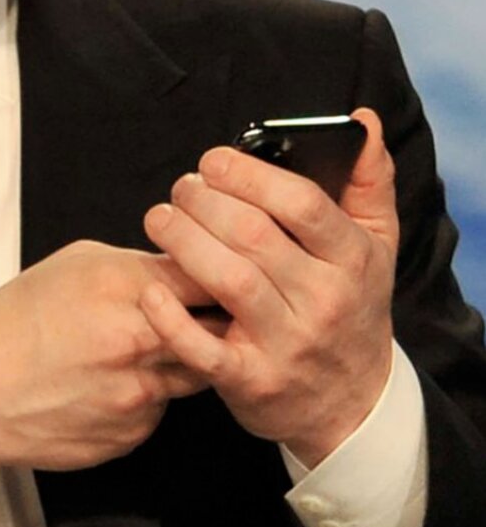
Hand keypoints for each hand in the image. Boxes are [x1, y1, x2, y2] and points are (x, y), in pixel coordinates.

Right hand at [0, 239, 216, 472]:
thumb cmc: (17, 320)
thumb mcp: (75, 264)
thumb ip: (137, 266)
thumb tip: (182, 271)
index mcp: (124, 286)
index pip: (209, 275)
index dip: (222, 274)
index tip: (225, 274)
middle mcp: (139, 340)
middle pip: (217, 329)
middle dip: (216, 319)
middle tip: (203, 312)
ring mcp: (140, 393)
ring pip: (198, 372)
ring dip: (187, 358)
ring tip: (144, 347)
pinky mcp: (134, 432)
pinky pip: (163, 408)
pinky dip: (150, 393)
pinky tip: (113, 383)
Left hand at [140, 107, 398, 466]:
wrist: (353, 407)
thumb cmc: (352, 306)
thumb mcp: (376, 244)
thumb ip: (368, 180)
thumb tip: (362, 119)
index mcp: (352, 260)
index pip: (302, 203)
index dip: (248, 174)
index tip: (212, 160)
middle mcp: (323, 301)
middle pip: (253, 235)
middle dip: (203, 201)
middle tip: (180, 187)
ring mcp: (287, 344)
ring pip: (228, 279)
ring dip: (182, 240)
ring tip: (159, 218)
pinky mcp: (251, 382)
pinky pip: (204, 350)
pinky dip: (171, 319)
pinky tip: (150, 290)